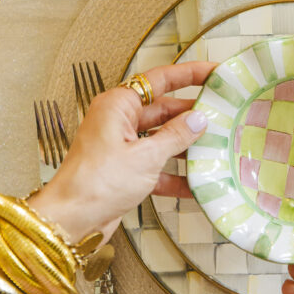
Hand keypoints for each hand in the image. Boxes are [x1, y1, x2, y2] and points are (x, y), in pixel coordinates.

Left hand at [30, 62, 214, 242]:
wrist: (71, 221)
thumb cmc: (95, 184)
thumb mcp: (145, 157)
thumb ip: (175, 136)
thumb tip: (198, 120)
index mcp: (118, 106)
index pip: (159, 79)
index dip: (189, 74)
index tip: (213, 72)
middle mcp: (118, 121)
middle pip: (163, 109)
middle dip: (192, 115)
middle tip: (223, 114)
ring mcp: (121, 146)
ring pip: (161, 138)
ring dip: (186, 146)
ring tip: (216, 147)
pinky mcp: (124, 170)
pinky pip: (156, 166)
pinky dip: (174, 174)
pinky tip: (195, 183)